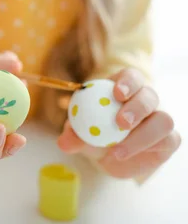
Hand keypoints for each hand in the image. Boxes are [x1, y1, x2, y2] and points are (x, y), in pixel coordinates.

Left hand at [58, 68, 180, 179]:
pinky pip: (168, 140)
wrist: (109, 156)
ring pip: (163, 119)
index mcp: (124, 88)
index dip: (127, 81)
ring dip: (144, 133)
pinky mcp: (169, 139)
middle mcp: (145, 100)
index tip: (117, 93)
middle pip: (150, 95)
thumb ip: (72, 135)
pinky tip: (128, 154)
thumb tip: (64, 142)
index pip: (131, 76)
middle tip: (120, 122)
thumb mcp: (79, 133)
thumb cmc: (93, 134)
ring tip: (118, 149)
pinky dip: (149, 147)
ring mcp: (159, 119)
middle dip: (137, 106)